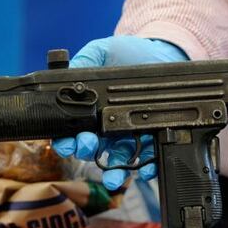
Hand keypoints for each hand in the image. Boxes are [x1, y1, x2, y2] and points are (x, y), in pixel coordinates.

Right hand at [52, 36, 188, 188]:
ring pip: (119, 158)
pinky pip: (150, 157)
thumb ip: (86, 59)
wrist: (162, 54)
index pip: (72, 130)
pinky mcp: (153, 136)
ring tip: (114, 177)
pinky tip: (147, 169)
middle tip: (87, 146)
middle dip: (87, 152)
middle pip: (93, 148)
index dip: (65, 140)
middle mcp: (108, 127)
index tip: (65, 143)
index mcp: (91, 111)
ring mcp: (131, 134)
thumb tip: (68, 71)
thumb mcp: (104, 51)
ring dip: (115, 171)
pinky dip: (149, 166)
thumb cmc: (129, 53)